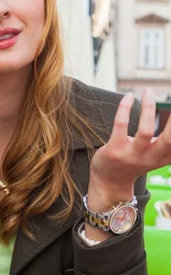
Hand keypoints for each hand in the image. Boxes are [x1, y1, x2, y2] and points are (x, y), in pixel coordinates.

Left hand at [89, 87, 170, 202]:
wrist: (109, 182)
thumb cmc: (133, 162)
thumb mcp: (154, 154)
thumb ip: (165, 142)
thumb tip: (170, 117)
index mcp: (163, 157)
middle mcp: (151, 157)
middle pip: (169, 139)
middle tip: (170, 99)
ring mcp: (132, 155)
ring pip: (146, 131)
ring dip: (148, 108)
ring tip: (148, 91)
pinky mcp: (115, 150)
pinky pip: (121, 125)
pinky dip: (125, 108)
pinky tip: (129, 97)